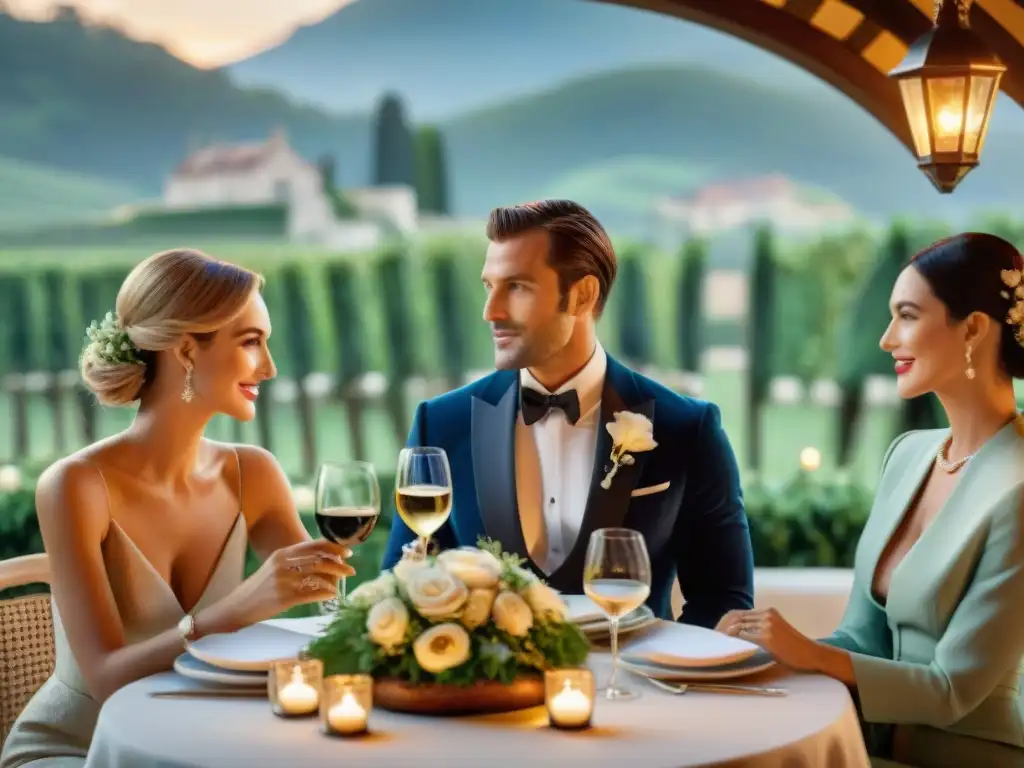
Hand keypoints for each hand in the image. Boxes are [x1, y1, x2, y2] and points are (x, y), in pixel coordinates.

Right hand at [210, 539, 354, 631]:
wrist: (238, 606)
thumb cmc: (260, 587)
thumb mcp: (275, 567)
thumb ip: (295, 561)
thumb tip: (324, 561)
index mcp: (283, 553)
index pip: (314, 545)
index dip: (334, 548)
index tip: (347, 553)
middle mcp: (283, 564)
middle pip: (319, 560)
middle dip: (339, 565)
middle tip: (351, 570)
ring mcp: (283, 581)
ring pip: (318, 576)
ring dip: (335, 580)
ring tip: (342, 584)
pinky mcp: (284, 598)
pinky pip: (311, 594)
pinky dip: (325, 593)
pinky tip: (332, 595)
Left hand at [716, 607, 816, 671]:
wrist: (812, 654)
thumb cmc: (794, 647)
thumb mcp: (777, 630)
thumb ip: (761, 627)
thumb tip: (738, 633)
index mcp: (768, 611)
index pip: (739, 613)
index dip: (725, 623)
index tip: (716, 632)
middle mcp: (767, 615)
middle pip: (736, 618)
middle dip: (722, 628)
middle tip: (711, 639)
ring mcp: (767, 626)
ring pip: (738, 627)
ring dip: (725, 636)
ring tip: (716, 644)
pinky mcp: (768, 638)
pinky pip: (745, 638)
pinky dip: (734, 642)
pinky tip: (727, 648)